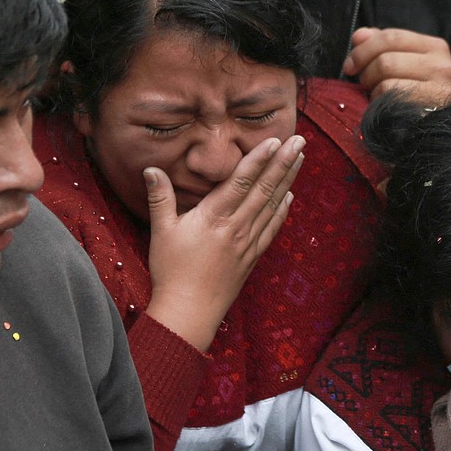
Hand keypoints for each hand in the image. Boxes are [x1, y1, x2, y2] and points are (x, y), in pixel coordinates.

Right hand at [144, 135, 303, 351]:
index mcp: (213, 217)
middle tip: (299, 140)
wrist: (189, 311)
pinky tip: (289, 197)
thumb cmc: (172, 271)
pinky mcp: (252, 257)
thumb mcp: (161, 231)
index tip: (274, 139)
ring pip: (272, 205)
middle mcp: (236, 227)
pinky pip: (272, 228)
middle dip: (283, 162)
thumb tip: (151, 169)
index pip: (240, 181)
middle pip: (264, 188)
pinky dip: (282, 210)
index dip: (258, 159)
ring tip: (299, 158)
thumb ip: (160, 197)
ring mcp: (247, 242)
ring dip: (287, 180)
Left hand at [342, 27, 450, 107]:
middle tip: (362, 83)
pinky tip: (383, 108)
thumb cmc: (416, 99)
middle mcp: (442, 65)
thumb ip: (382, 47)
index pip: (392, 36)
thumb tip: (359, 36)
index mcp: (435, 48)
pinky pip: (389, 93)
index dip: (364, 48)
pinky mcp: (431, 107)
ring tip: (376, 96)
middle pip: (386, 56)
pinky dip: (378, 101)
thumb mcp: (403, 67)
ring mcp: (439, 87)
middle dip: (365, 70)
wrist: (439, 133)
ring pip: (387, 71)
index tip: (349, 66)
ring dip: (371, 86)